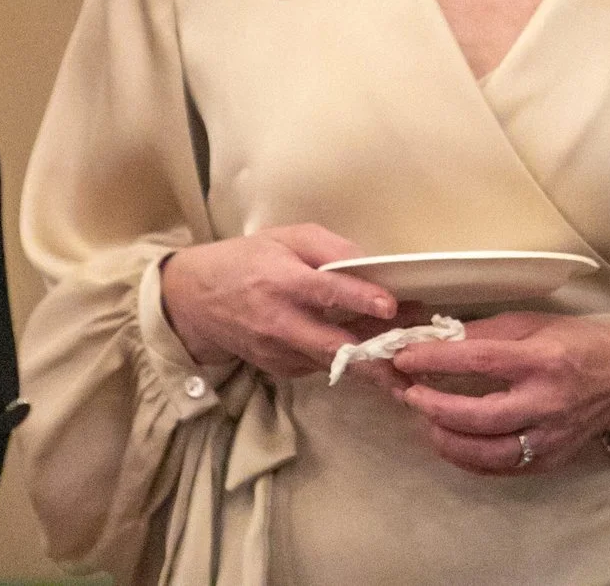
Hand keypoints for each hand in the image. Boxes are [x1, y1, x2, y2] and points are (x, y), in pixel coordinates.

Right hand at [160, 224, 400, 380]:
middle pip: (334, 346)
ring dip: (372, 365)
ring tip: (410, 365)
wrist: (196, 300)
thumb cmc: (247, 260)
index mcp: (282, 281)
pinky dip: (348, 364)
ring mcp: (279, 352)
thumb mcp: (286, 237)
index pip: (325, 290)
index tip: (390, 306)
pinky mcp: (281, 370)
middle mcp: (280, 322)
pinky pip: (322, 366)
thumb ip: (328, 247)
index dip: (359, 298)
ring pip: (334, 363)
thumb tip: (370, 264)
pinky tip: (375, 358)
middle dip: (376, 358)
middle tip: (413, 361)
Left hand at [389, 313, 609, 474]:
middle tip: (410, 395)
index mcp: (541, 359)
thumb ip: (487, 333)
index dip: (436, 361)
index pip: (479, 361)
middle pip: (479, 416)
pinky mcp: (552, 459)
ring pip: (489, 452)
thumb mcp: (535, 323)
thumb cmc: (579, 341)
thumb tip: (439, 340)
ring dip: (449, 440)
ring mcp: (550, 437)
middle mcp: (546, 402)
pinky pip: (504, 467)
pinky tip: (454, 444)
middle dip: (436, 408)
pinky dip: (472, 459)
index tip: (405, 358)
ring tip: (427, 422)